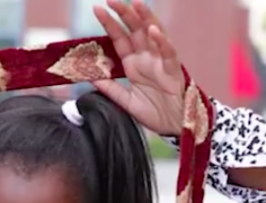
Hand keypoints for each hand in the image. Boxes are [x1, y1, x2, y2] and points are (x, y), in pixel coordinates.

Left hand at [92, 0, 184, 135]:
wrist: (176, 127)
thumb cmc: (155, 113)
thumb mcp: (126, 102)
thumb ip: (110, 89)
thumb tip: (90, 76)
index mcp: (134, 64)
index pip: (120, 39)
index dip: (110, 24)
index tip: (97, 9)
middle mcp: (147, 58)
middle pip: (135, 30)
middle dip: (124, 14)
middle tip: (111, 0)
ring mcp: (161, 62)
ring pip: (154, 34)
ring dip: (145, 18)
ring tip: (136, 4)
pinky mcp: (174, 70)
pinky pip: (169, 53)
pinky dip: (162, 41)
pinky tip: (153, 31)